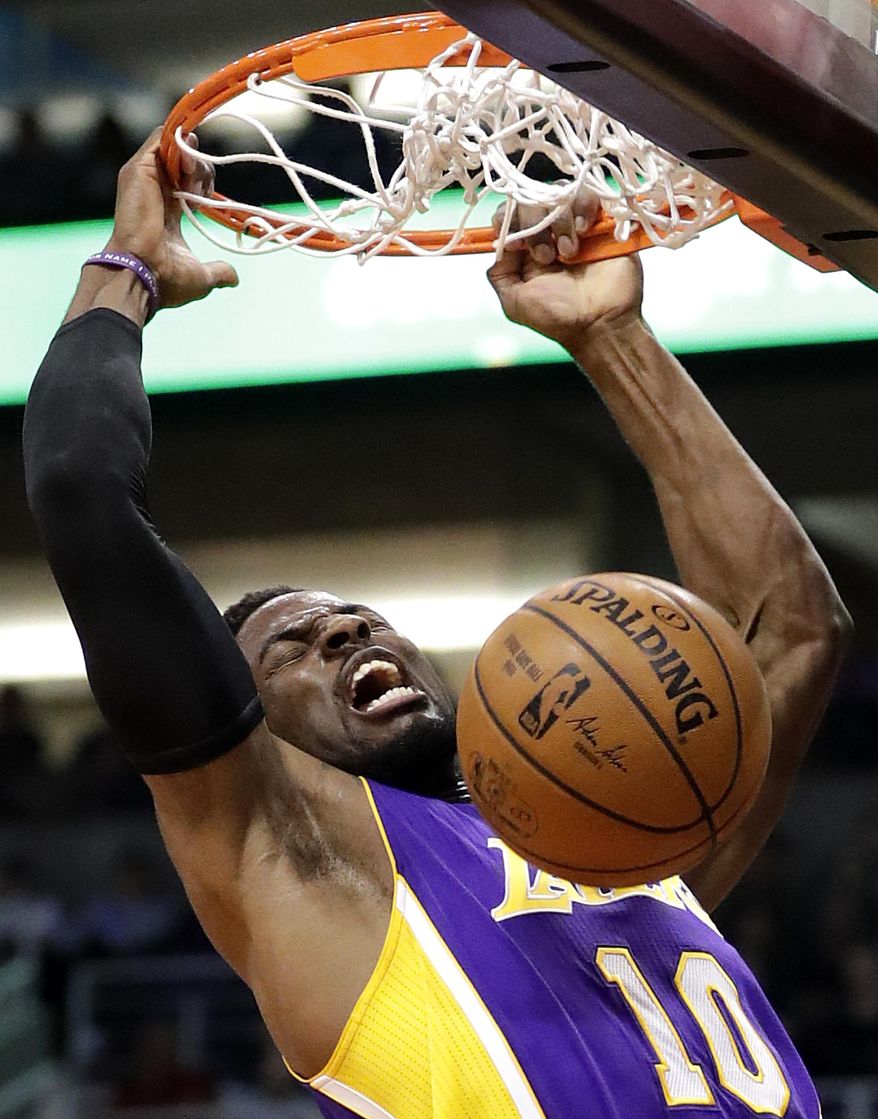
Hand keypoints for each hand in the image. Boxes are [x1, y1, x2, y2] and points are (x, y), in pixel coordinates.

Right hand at [105, 128, 237, 311]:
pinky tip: (189, 168)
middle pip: (184, 162)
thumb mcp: (201, 277)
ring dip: (194, 157)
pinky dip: (180, 147)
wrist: (143, 276)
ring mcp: (144, 178)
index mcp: (166, 210)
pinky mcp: (138, 169)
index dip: (203, 182)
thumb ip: (219, 272)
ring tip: (196, 183)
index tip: (211, 196)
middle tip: (206, 190)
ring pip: (175, 147)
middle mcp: (153, 191)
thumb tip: (234, 279)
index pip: (186, 183)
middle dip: (202, 169)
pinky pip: (161, 139)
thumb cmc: (166, 280)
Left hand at [488, 197, 643, 350]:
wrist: (600, 325)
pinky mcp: (601, 220)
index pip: (508, 214)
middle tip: (546, 257)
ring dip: (560, 221)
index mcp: (526, 248)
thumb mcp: (515, 302)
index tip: (517, 245)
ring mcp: (575, 224)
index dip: (507, 221)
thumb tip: (498, 243)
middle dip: (534, 225)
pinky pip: (589, 193)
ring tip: (569, 252)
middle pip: (532, 199)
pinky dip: (582, 208)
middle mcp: (549, 232)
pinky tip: (584, 231)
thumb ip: (499, 273)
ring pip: (559, 193)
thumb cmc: (558, 319)